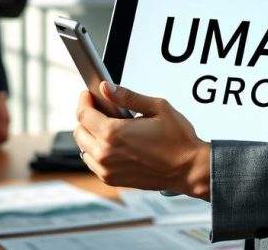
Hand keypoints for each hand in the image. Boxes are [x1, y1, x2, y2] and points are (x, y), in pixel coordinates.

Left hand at [74, 81, 210, 199]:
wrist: (189, 169)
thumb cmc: (178, 141)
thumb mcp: (156, 107)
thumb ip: (127, 96)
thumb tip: (106, 87)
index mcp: (113, 134)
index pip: (83, 114)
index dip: (84, 100)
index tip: (89, 95)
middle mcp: (106, 154)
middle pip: (79, 131)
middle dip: (87, 117)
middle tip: (102, 110)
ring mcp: (107, 170)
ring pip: (83, 148)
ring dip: (90, 136)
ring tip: (110, 127)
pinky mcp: (112, 180)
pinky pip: (93, 163)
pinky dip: (96, 152)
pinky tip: (114, 144)